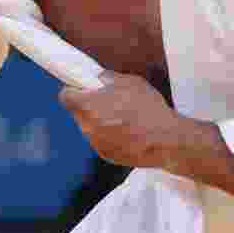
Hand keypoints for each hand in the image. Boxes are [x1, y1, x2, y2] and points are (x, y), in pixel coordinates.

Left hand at [58, 70, 182, 167]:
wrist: (168, 140)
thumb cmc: (149, 109)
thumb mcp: (129, 82)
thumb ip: (108, 78)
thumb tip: (98, 78)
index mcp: (87, 106)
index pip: (65, 97)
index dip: (72, 91)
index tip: (81, 89)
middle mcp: (87, 126)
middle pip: (78, 112)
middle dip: (88, 106)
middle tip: (107, 102)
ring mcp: (96, 143)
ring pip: (89, 127)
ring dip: (98, 122)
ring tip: (122, 118)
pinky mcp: (106, 155)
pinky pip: (101, 141)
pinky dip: (108, 136)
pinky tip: (127, 132)